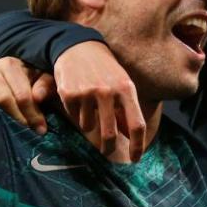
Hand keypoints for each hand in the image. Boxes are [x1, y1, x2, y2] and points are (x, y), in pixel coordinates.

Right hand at [0, 57, 50, 133]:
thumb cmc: (24, 82)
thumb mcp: (39, 80)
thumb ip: (44, 85)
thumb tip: (37, 97)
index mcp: (10, 64)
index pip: (22, 94)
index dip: (32, 113)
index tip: (40, 129)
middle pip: (4, 99)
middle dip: (18, 118)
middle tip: (27, 133)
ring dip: (1, 119)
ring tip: (11, 132)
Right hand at [54, 42, 145, 160]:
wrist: (78, 46)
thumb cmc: (105, 69)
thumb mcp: (122, 83)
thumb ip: (126, 109)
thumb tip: (127, 135)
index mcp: (126, 89)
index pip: (136, 124)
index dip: (137, 145)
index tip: (135, 159)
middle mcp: (108, 91)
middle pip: (110, 134)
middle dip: (108, 147)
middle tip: (107, 151)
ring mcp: (87, 93)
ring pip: (88, 127)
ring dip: (89, 122)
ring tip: (89, 105)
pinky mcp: (69, 94)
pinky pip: (74, 117)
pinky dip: (77, 112)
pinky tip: (78, 96)